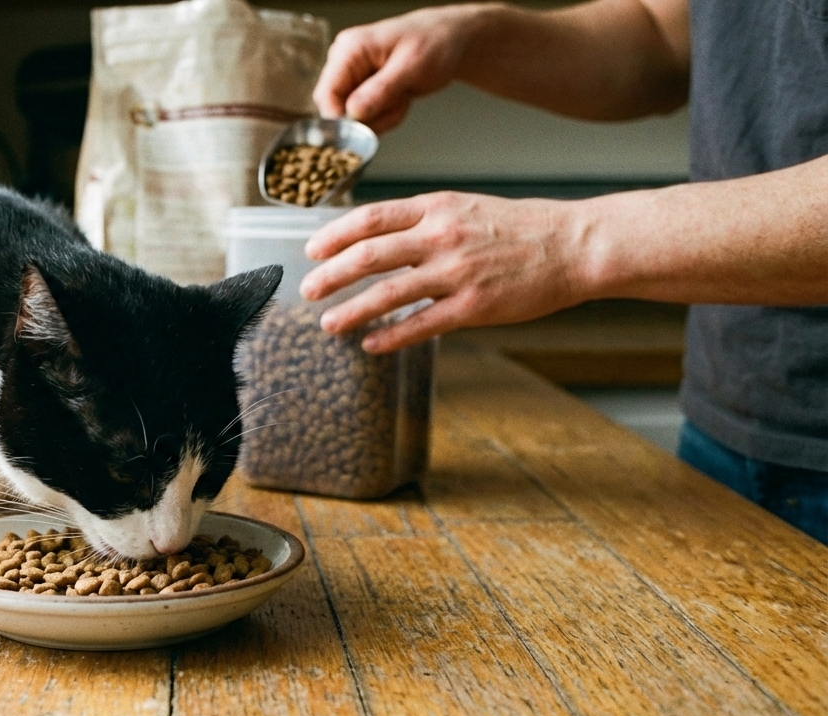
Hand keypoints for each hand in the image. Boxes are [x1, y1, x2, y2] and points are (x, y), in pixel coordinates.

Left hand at [299, 192, 591, 352]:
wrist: (574, 245)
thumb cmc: (520, 227)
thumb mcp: (467, 207)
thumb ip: (424, 220)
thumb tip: (378, 238)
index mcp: (437, 207)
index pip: (371, 218)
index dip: (335, 235)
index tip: (312, 250)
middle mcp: (441, 236)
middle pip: (369, 255)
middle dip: (331, 274)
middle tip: (307, 288)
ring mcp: (457, 272)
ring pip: (388, 292)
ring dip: (351, 310)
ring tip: (327, 323)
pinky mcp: (473, 306)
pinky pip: (421, 323)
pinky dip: (390, 334)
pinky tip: (370, 343)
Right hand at [313, 6, 482, 132]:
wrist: (448, 40)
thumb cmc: (434, 43)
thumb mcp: (411, 67)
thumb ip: (381, 90)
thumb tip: (352, 112)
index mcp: (350, 49)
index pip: (326, 94)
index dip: (340, 119)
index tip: (363, 131)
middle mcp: (343, 61)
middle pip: (336, 109)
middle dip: (368, 117)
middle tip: (398, 106)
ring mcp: (351, 75)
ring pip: (352, 117)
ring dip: (380, 117)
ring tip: (403, 98)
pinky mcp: (360, 88)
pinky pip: (364, 116)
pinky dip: (384, 116)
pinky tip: (400, 99)